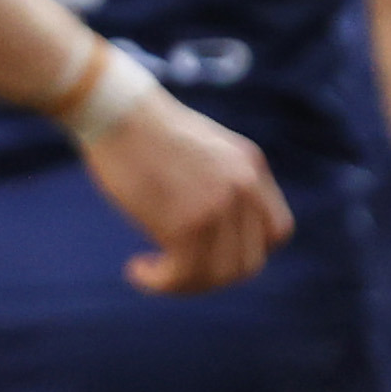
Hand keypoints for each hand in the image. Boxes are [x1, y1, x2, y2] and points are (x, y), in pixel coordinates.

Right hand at [80, 88, 293, 293]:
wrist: (114, 107)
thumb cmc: (143, 127)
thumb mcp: (201, 148)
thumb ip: (219, 181)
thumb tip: (211, 229)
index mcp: (251, 166)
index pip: (276, 232)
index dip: (247, 251)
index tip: (211, 251)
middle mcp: (244, 187)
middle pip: (248, 262)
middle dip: (211, 274)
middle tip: (175, 267)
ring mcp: (219, 206)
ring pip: (218, 275)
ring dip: (184, 284)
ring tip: (153, 272)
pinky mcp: (187, 224)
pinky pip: (184, 275)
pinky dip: (161, 283)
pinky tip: (138, 270)